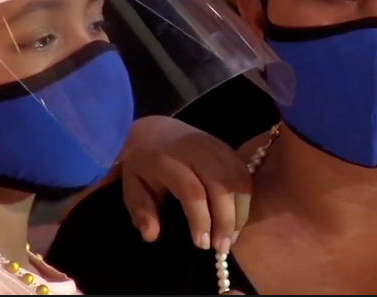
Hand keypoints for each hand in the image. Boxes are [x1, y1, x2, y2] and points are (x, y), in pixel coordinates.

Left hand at [121, 118, 251, 252]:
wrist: (154, 128)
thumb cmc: (142, 162)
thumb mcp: (131, 186)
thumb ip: (141, 211)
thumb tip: (151, 236)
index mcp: (168, 160)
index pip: (192, 192)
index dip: (201, 219)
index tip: (202, 244)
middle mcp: (195, 151)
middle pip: (221, 186)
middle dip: (225, 220)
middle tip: (222, 247)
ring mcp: (214, 146)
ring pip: (237, 180)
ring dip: (239, 212)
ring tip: (232, 237)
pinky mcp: (227, 147)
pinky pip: (243, 173)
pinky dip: (245, 198)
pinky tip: (238, 217)